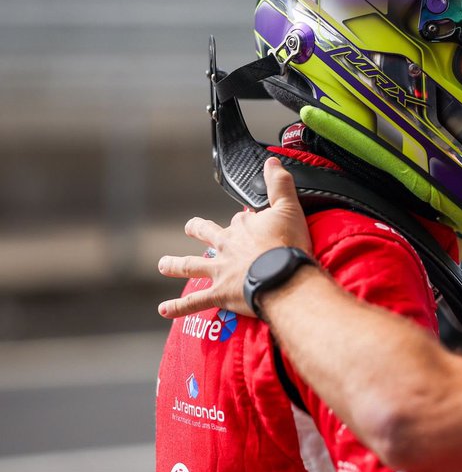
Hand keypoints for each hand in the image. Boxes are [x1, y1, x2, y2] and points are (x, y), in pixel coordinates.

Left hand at [157, 157, 311, 316]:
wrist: (281, 277)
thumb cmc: (287, 245)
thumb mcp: (289, 208)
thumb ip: (280, 184)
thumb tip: (272, 161)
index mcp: (241, 228)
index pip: (239, 220)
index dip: (245, 220)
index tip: (251, 220)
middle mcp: (225, 247)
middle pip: (206, 235)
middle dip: (197, 230)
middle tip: (189, 228)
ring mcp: (219, 271)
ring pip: (191, 266)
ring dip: (175, 264)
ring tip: (163, 264)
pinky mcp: (219, 294)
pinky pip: (194, 302)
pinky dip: (178, 307)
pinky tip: (163, 309)